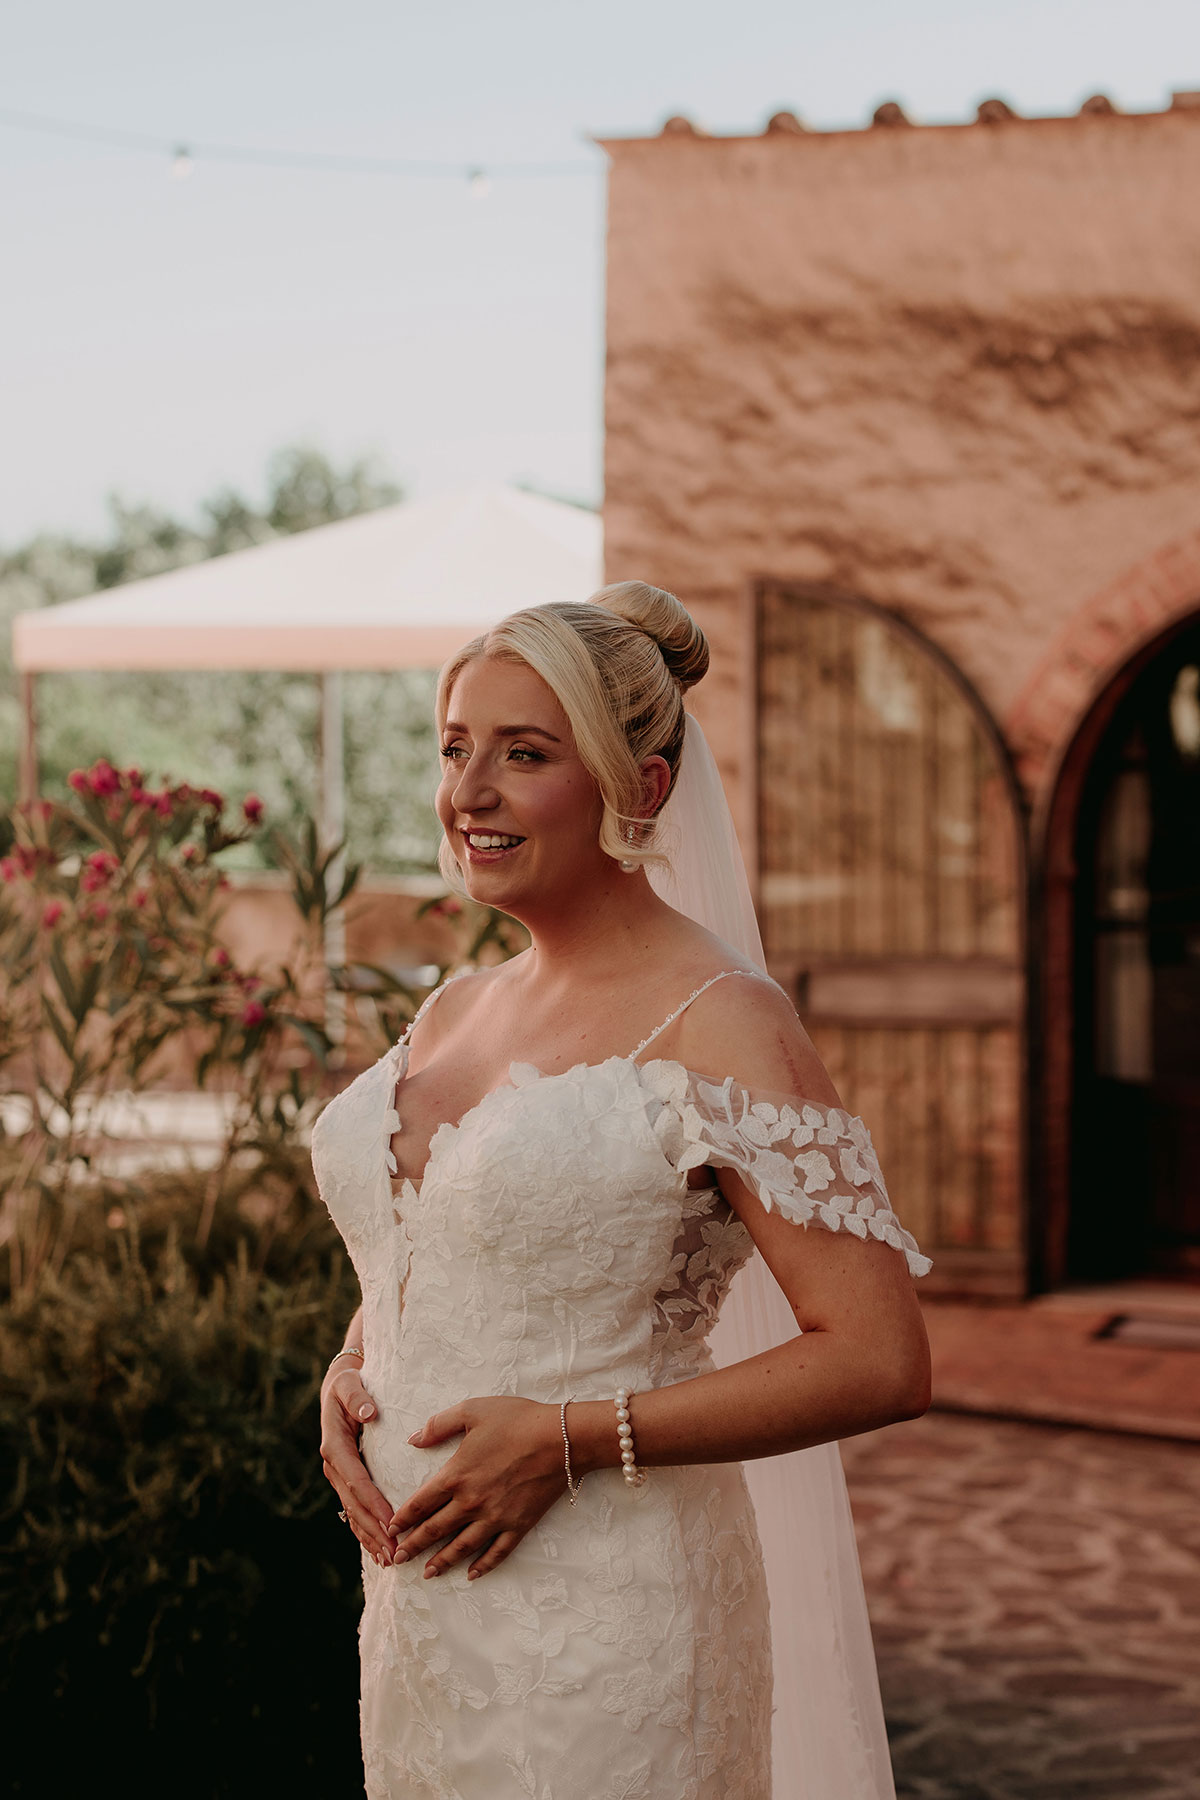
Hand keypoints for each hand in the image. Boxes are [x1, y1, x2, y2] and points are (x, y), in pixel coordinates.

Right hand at [320, 1364, 395, 1566]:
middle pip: (355, 1505)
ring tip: (390, 1560)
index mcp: (335, 1446)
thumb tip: (368, 1413)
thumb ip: (358, 1397)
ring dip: (371, 1538)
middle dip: (375, 1530)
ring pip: (353, 1514)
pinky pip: (354, 1511)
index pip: (357, 1480)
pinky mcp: (346, 1481)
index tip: (392, 1522)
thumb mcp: (349, 1384)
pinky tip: (379, 1552)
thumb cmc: (348, 1384)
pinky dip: (366, 1532)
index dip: (373, 1503)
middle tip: (396, 1552)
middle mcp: (334, 1466)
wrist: (338, 1387)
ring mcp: (338, 1477)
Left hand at [390, 1397, 563, 1580]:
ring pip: (462, 1547)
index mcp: (456, 1476)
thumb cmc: (517, 1419)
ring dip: (442, 1561)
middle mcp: (471, 1502)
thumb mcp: (472, 1410)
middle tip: (397, 1560)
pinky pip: (497, 1552)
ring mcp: (495, 1518)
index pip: (421, 1503)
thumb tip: (413, 1440)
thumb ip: (438, 1425)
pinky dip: (483, 1566)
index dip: (403, 1518)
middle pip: (435, 1530)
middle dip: (413, 1546)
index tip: (391, 1529)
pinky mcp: (519, 1525)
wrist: (562, 1439)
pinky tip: (472, 1575)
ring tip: (427, 1573)